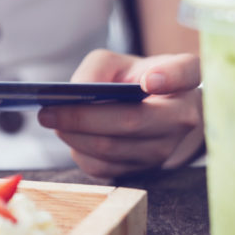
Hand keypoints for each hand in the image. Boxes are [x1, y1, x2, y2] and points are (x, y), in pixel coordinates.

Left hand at [37, 49, 203, 177]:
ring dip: (74, 135)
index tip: (148, 80)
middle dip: (82, 117)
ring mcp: (166, 149)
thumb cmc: (130, 80)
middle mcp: (184, 117)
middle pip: (131, 121)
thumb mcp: (116, 63)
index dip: (169, 77)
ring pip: (111, 148)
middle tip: (48, 111)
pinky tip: (71, 136)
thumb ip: (96, 69)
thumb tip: (76, 93)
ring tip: (52, 120)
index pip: (187, 73)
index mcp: (185, 79)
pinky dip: (79, 150)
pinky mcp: (144, 170)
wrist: (146, 113)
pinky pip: (103, 166)